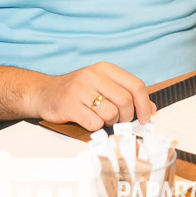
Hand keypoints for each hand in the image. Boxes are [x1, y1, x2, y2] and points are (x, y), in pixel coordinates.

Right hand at [30, 62, 155, 131]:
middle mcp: (93, 75)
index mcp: (104, 68)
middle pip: (125, 101)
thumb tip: (151, 109)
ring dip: (111, 122)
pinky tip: (89, 121)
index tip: (145, 118)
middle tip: (119, 120)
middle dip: (126, 116)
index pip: (135, 85)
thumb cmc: (78, 91)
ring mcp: (80, 89)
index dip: (144, 104)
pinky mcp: (69, 105)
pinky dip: (96, 127)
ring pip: (111, 113)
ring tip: (102, 119)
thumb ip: (126, 93)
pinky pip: (94, 123)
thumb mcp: (102, 85)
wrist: (44, 93)